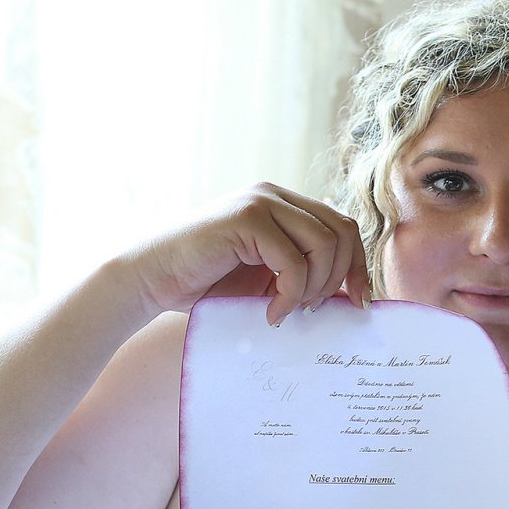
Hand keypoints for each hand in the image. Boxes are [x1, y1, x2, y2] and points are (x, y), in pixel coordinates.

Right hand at [119, 182, 372, 325]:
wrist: (151, 280)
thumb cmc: (206, 284)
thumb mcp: (268, 279)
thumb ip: (305, 275)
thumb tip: (355, 296)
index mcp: (284, 205)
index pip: (343, 227)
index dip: (357, 266)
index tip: (357, 303)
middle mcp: (275, 196)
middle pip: (343, 231)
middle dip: (343, 277)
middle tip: (321, 311)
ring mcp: (260, 202)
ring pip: (324, 245)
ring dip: (315, 288)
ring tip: (291, 311)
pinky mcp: (245, 219)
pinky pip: (294, 261)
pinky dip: (290, 294)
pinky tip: (272, 312)